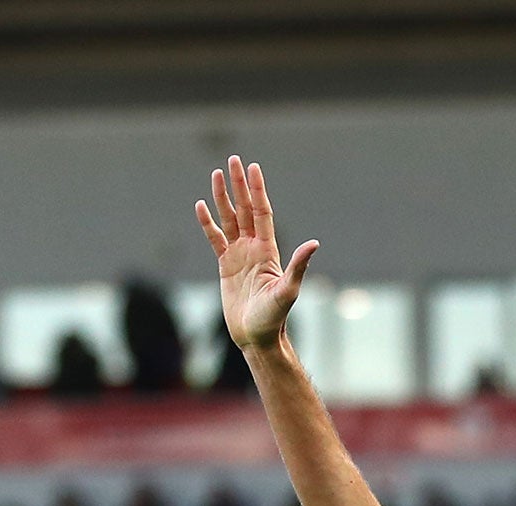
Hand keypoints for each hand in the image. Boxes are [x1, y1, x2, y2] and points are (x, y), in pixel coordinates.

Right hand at [196, 154, 318, 352]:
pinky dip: (207, 223)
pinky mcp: (225, 266)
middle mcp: (254, 248)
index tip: (253, 168)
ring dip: (222, 198)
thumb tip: (314, 243)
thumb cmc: (275, 317)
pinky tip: (201, 206)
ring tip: (215, 174)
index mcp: (268, 250)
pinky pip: (214, 239)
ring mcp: (239, 256)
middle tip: (234, 160)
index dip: (258, 190)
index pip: (262, 212)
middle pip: (245, 209)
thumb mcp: (288, 290)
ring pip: (228, 219)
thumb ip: (298, 265)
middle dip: (240, 185)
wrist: (256, 336)